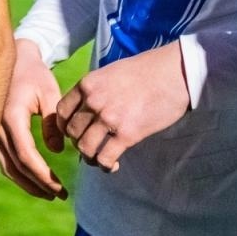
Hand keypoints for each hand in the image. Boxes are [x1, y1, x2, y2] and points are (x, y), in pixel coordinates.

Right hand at [0, 38, 67, 198]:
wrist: (10, 58)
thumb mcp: (48, 93)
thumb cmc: (32, 73)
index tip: (60, 187)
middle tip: (59, 195)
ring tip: (48, 193)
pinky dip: (19, 172)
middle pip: (15, 166)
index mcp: (10, 116)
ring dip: (27, 183)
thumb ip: (53, 122)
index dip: (43, 175)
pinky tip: (34, 178)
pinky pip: (4, 158)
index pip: (25, 155)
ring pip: (7, 166)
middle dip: (37, 184)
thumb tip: (57, 151)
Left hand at [53, 43, 188, 171]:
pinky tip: (113, 165)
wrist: (174, 73)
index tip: (74, 133)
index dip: (65, 126)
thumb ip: (96, 90)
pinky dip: (105, 165)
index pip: (62, 111)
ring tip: (99, 159)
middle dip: (78, 143)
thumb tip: (89, 110)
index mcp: (87, 84)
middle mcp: (93, 101)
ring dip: (90, 157)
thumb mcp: (111, 72)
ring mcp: (109, 118)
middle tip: (90, 147)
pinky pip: (105, 157)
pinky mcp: (128, 134)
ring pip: (85, 148)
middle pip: (72, 132)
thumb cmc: (147, 70)